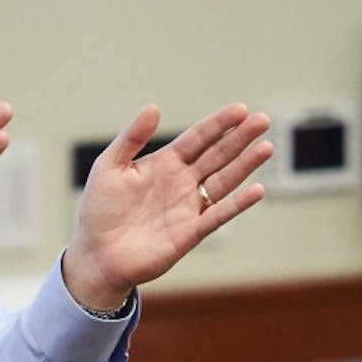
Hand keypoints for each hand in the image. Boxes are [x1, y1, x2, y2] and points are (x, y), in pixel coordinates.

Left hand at [63, 103, 272, 308]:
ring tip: (265, 147)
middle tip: (262, 120)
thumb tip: (153, 108)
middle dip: (239, 138)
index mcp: (164, 164)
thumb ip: (131, 138)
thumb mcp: (108, 167)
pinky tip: (256, 190)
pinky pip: (218, 215)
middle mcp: (181, 183)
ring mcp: (189, 207)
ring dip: (245, 165)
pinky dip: (237, 204)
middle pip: (217, 156)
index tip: (240, 109)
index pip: (197, 139)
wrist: (96, 254)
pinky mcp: (191, 232)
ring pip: (224, 181)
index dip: (218, 124)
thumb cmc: (99, 210)